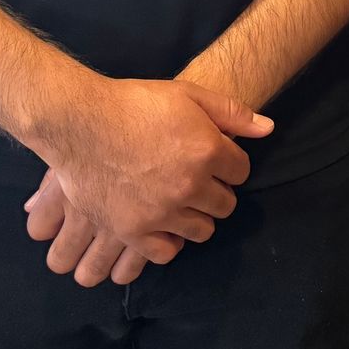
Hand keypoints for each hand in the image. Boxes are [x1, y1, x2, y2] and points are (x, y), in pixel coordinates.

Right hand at [26, 77, 271, 268]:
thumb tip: (268, 128)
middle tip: (199, 182)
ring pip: (201, 231)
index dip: (230, 164)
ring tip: (181, 204)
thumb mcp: (188, 94)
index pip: (241, 171)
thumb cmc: (136, 103)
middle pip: (225, 205)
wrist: (80, 121)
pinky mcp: (131, 230)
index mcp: (207, 151)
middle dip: (216, 193)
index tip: (217, 161)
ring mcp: (160, 212)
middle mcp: (189, 186)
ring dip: (196, 218)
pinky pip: (164, 253)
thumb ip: (232, 112)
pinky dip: (167, 242)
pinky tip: (162, 226)